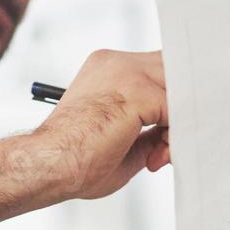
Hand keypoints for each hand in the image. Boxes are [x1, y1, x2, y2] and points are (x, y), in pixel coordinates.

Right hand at [30, 50, 171, 200]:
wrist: (49, 166)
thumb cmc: (75, 161)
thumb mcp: (124, 141)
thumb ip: (151, 131)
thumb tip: (174, 134)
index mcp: (107, 68)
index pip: (160, 69)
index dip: (170, 101)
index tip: (163, 140)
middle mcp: (116, 63)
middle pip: (175, 71)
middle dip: (180, 109)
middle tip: (166, 148)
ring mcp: (126, 73)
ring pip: (180, 87)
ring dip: (179, 122)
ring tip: (160, 154)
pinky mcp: (136, 92)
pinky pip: (177, 107)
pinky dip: (175, 135)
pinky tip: (156, 156)